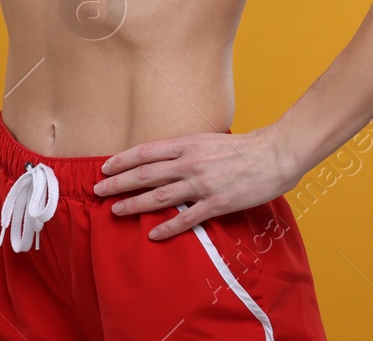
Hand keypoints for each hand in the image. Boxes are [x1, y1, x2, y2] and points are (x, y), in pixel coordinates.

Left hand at [91, 126, 292, 240]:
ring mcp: (202, 184)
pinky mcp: (217, 203)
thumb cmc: (242, 147)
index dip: (122, 160)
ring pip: (159, 196)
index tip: (105, 168)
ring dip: (134, 204)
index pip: (145, 152)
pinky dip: (167, 227)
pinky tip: (152, 233)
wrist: (274, 154)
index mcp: (187, 143)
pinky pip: (186, 218)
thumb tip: (163, 157)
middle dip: (118, 183)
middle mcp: (190, 162)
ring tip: (116, 211)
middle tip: (98, 191)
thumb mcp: (207, 139)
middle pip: (145, 174)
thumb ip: (184, 149)